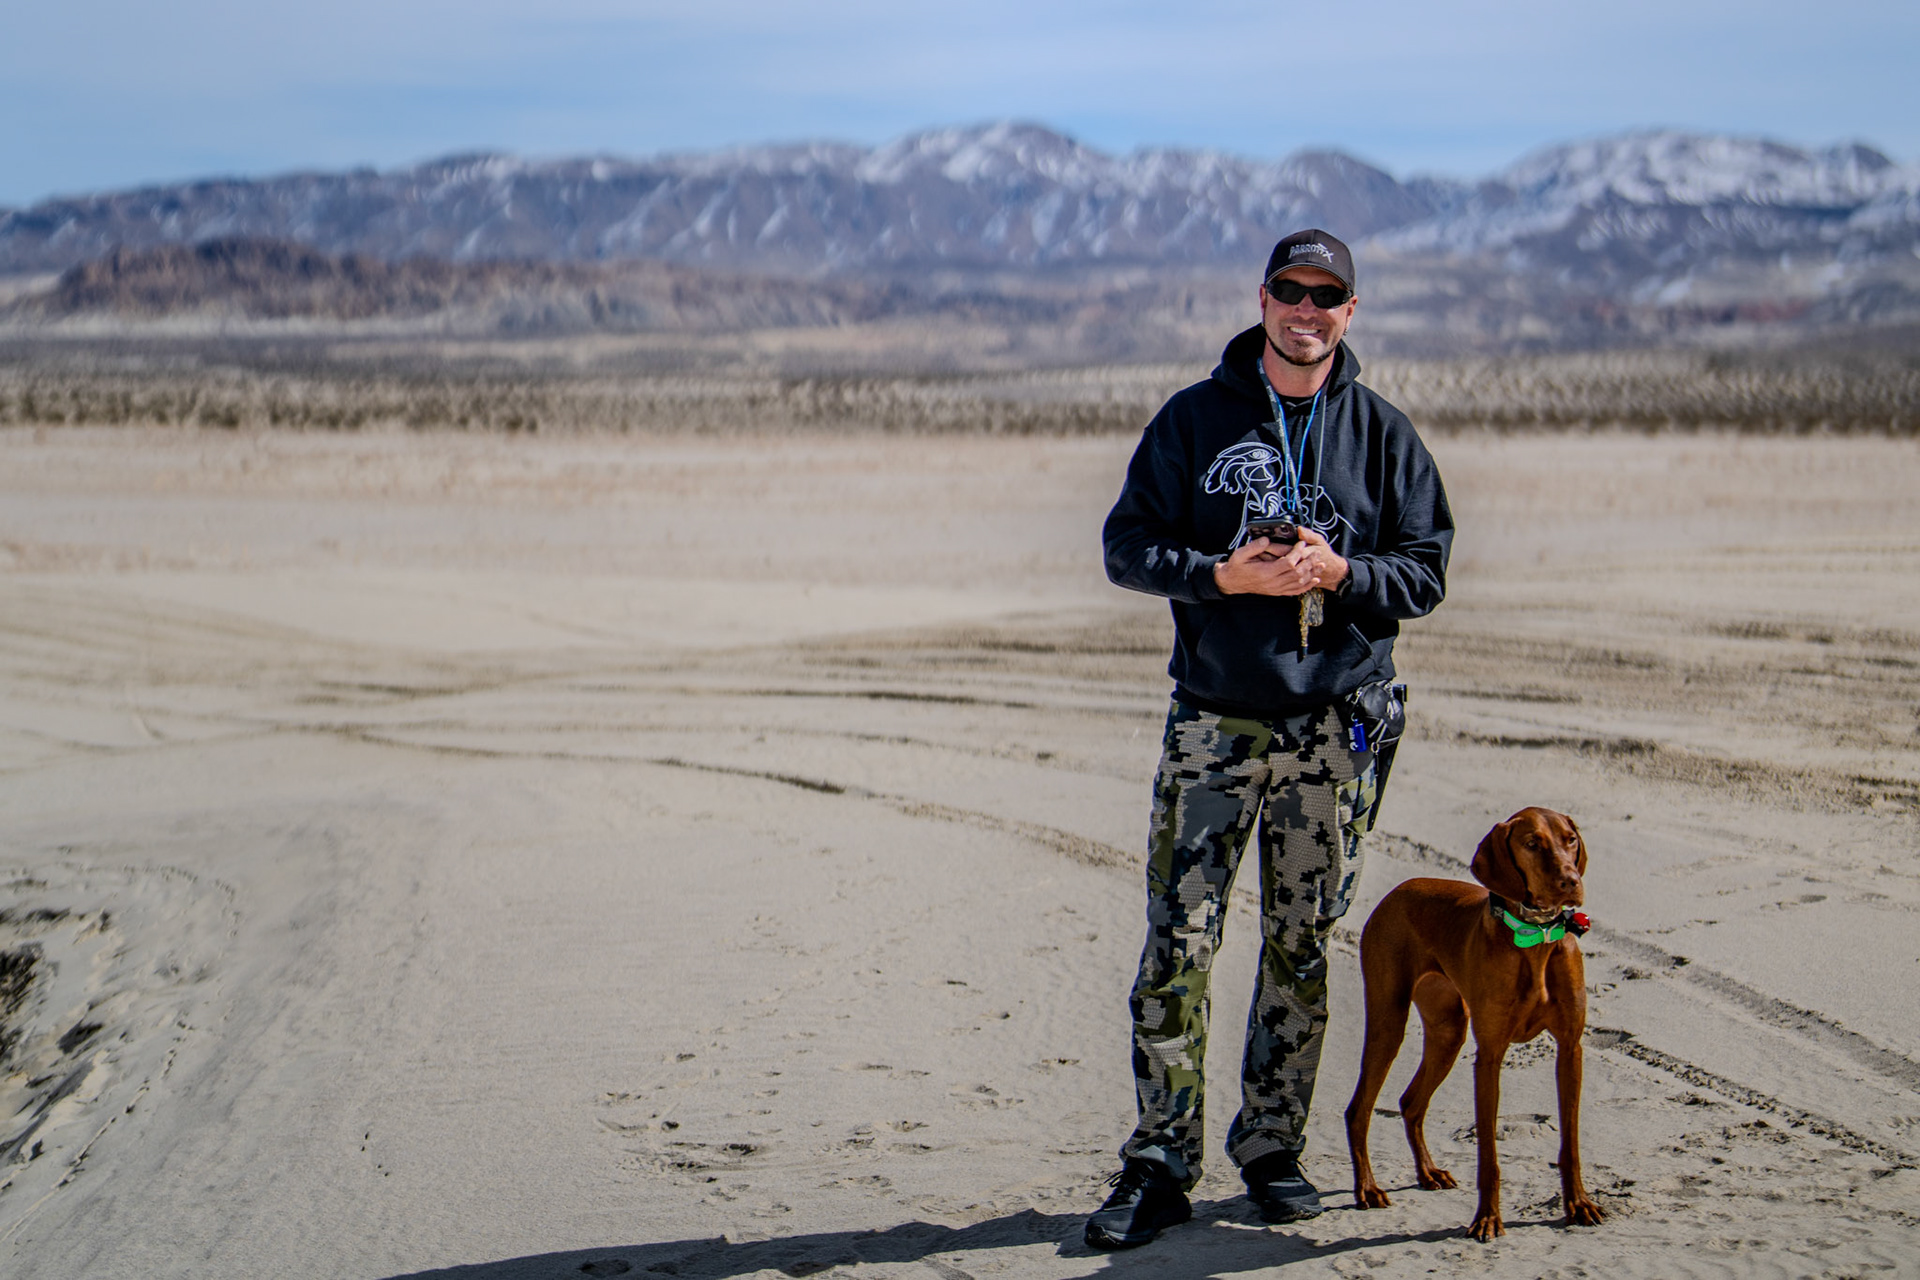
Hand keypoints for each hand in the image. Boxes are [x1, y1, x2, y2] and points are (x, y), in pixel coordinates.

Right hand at [1214, 526, 1348, 597]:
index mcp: (1265, 572)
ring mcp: (1276, 589)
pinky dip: (1307, 586)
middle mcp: (1273, 582)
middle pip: (1297, 573)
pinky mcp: (1277, 592)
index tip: (1302, 543)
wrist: (1231, 582)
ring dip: (1312, 574)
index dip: (1297, 553)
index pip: (1288, 563)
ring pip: (1299, 583)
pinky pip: (1295, 591)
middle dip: (1309, 562)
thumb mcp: (1240, 554)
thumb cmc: (1236, 566)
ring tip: (1321, 565)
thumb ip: (1254, 546)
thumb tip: (1266, 539)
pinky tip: (1314, 580)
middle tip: (1317, 552)